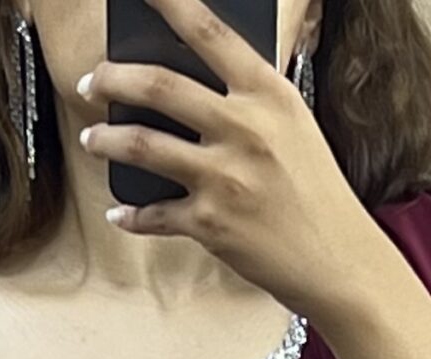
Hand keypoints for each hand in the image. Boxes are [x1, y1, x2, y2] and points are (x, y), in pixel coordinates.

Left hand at [76, 0, 375, 316]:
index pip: (208, 33)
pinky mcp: (210, 224)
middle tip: (91, 81)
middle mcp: (244, 128)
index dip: (167, 3)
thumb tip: (190, 80)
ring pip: (141, 145)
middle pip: (158, 85)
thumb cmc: (316, 191)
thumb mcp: (293, 127)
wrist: (339, 261)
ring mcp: (224, 177)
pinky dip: (129, 215)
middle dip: (111, 78)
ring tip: (91, 140)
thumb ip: (249, 100)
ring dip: (105, 140)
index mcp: (268, 94)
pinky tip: (118, 213)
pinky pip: (153, 214)